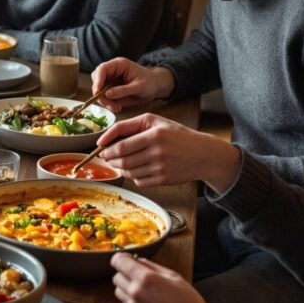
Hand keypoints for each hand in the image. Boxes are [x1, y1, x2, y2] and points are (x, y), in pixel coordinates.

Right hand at [91, 58, 174, 112]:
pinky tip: (117, 108)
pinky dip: (108, 103)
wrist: (156, 87)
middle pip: (97, 79)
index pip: (102, 69)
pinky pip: (104, 96)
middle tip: (107, 104)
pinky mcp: (111, 89)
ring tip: (115, 108)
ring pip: (98, 89)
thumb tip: (107, 94)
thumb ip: (123, 90)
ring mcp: (110, 80)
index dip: (97, 80)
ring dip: (104, 100)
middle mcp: (112, 71)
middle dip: (99, 92)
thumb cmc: (150, 82)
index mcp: (119, 65)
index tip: (97, 92)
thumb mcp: (139, 87)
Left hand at [97, 113, 240, 189]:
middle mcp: (158, 152)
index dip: (107, 147)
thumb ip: (131, 125)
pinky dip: (132, 176)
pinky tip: (135, 169)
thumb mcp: (156, 121)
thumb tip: (107, 139)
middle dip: (110, 159)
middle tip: (107, 156)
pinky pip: (138, 181)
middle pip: (122, 160)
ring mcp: (161, 168)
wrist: (203, 154)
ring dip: (119, 167)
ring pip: (129, 171)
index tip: (100, 148)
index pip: (122, 144)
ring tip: (120, 161)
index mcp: (155, 134)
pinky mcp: (163, 180)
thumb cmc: (177, 135)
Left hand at [111, 253, 206, 302]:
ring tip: (143, 292)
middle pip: (116, 277)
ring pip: (118, 292)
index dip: (121, 258)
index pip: (118, 261)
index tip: (127, 259)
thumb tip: (138, 260)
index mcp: (145, 278)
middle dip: (125, 274)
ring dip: (127, 289)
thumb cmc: (186, 300)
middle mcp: (135, 292)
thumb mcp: (172, 276)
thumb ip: (152, 266)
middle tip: (138, 277)